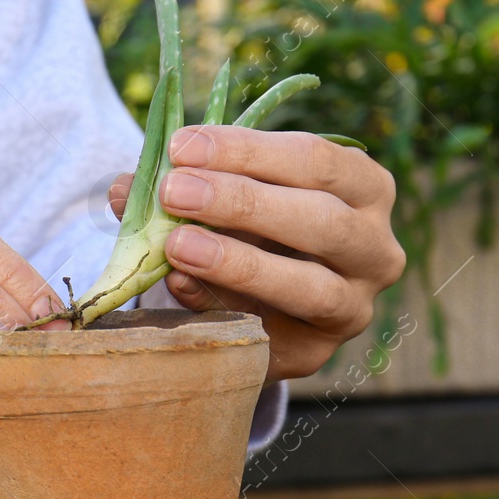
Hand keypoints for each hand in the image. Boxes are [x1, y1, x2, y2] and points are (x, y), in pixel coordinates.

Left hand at [118, 126, 402, 380]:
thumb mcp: (225, 195)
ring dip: (238, 262)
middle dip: (241, 202)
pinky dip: (221, 306)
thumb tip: (122, 187)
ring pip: (309, 286)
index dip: (247, 150)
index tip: (182, 146)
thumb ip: (185, 185)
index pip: (315, 159)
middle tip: (174, 191)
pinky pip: (272, 333)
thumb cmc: (250, 229)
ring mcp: (353, 306)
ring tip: (177, 243)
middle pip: (320, 220)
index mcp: (364, 188)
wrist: (261, 303)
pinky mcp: (317, 353)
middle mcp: (376, 248)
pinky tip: (180, 285)